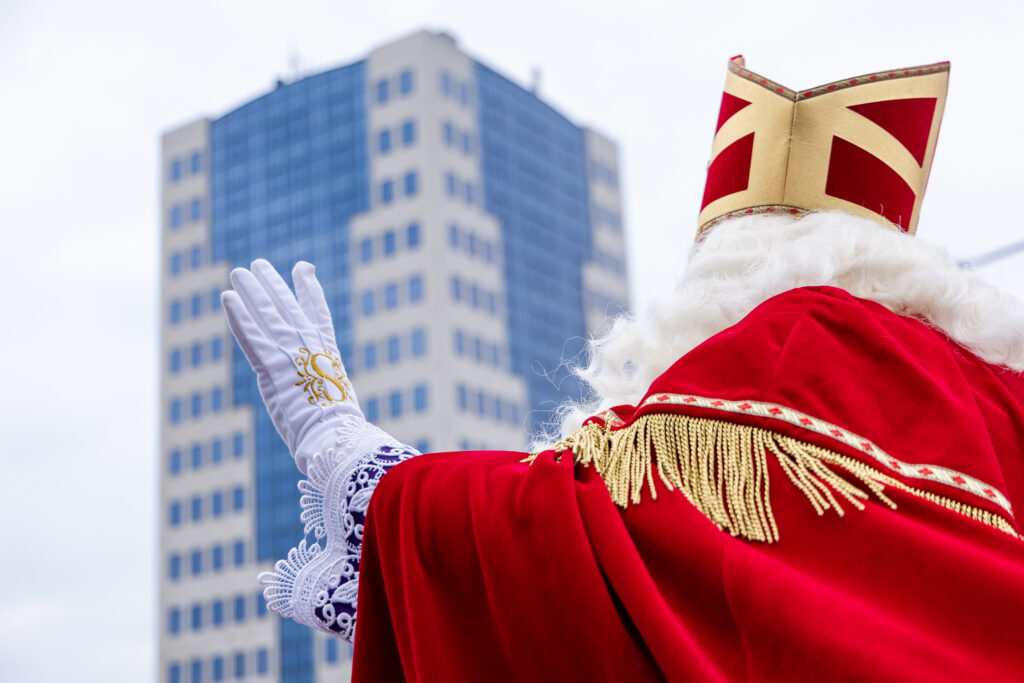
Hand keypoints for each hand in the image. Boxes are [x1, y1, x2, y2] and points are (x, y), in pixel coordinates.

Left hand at [221, 259, 360, 473]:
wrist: (334, 435)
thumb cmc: (341, 430)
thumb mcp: (338, 405)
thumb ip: (328, 394)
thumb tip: (335, 410)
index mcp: (328, 352)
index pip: (318, 311)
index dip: (309, 288)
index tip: (304, 267)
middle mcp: (309, 346)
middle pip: (286, 305)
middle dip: (271, 283)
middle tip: (258, 265)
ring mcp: (290, 354)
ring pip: (266, 313)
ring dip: (250, 290)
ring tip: (238, 272)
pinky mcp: (271, 366)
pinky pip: (250, 335)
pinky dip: (238, 315)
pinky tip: (227, 297)